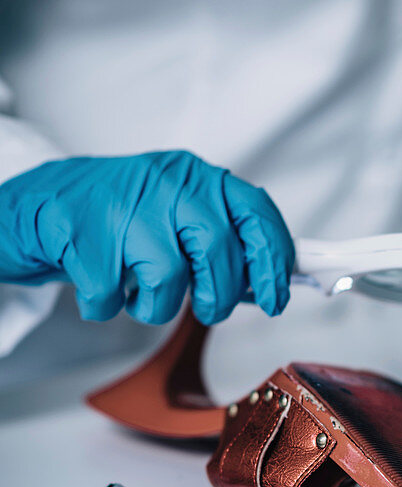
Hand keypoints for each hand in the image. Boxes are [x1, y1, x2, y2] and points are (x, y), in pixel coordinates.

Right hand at [0, 151, 293, 324]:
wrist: (40, 202)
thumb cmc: (117, 216)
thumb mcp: (176, 213)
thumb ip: (221, 241)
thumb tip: (266, 284)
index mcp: (196, 178)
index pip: (255, 215)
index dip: (273, 262)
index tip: (276, 299)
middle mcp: (166, 184)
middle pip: (217, 252)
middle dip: (218, 296)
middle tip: (207, 309)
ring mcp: (123, 206)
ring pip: (168, 279)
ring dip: (156, 306)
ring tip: (138, 293)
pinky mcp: (83, 234)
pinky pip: (112, 297)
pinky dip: (106, 307)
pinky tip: (100, 287)